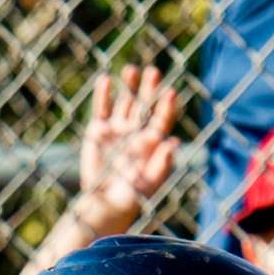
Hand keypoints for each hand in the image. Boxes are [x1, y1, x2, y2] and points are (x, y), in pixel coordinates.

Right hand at [73, 65, 178, 240]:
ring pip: (125, 102)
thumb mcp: (149, 183)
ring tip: (131, 70)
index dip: (166, 106)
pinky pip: (101, 108)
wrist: (104, 203)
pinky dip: (103, 95)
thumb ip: (162, 165)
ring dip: (129, 86)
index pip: (161, 119)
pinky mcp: (98, 130)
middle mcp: (136, 131)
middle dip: (149, 89)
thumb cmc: (131, 197)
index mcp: (152, 142)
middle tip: (153, 72)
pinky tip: (106, 80)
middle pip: (145, 104)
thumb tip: (174, 144)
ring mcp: (117, 129)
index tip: (170, 92)